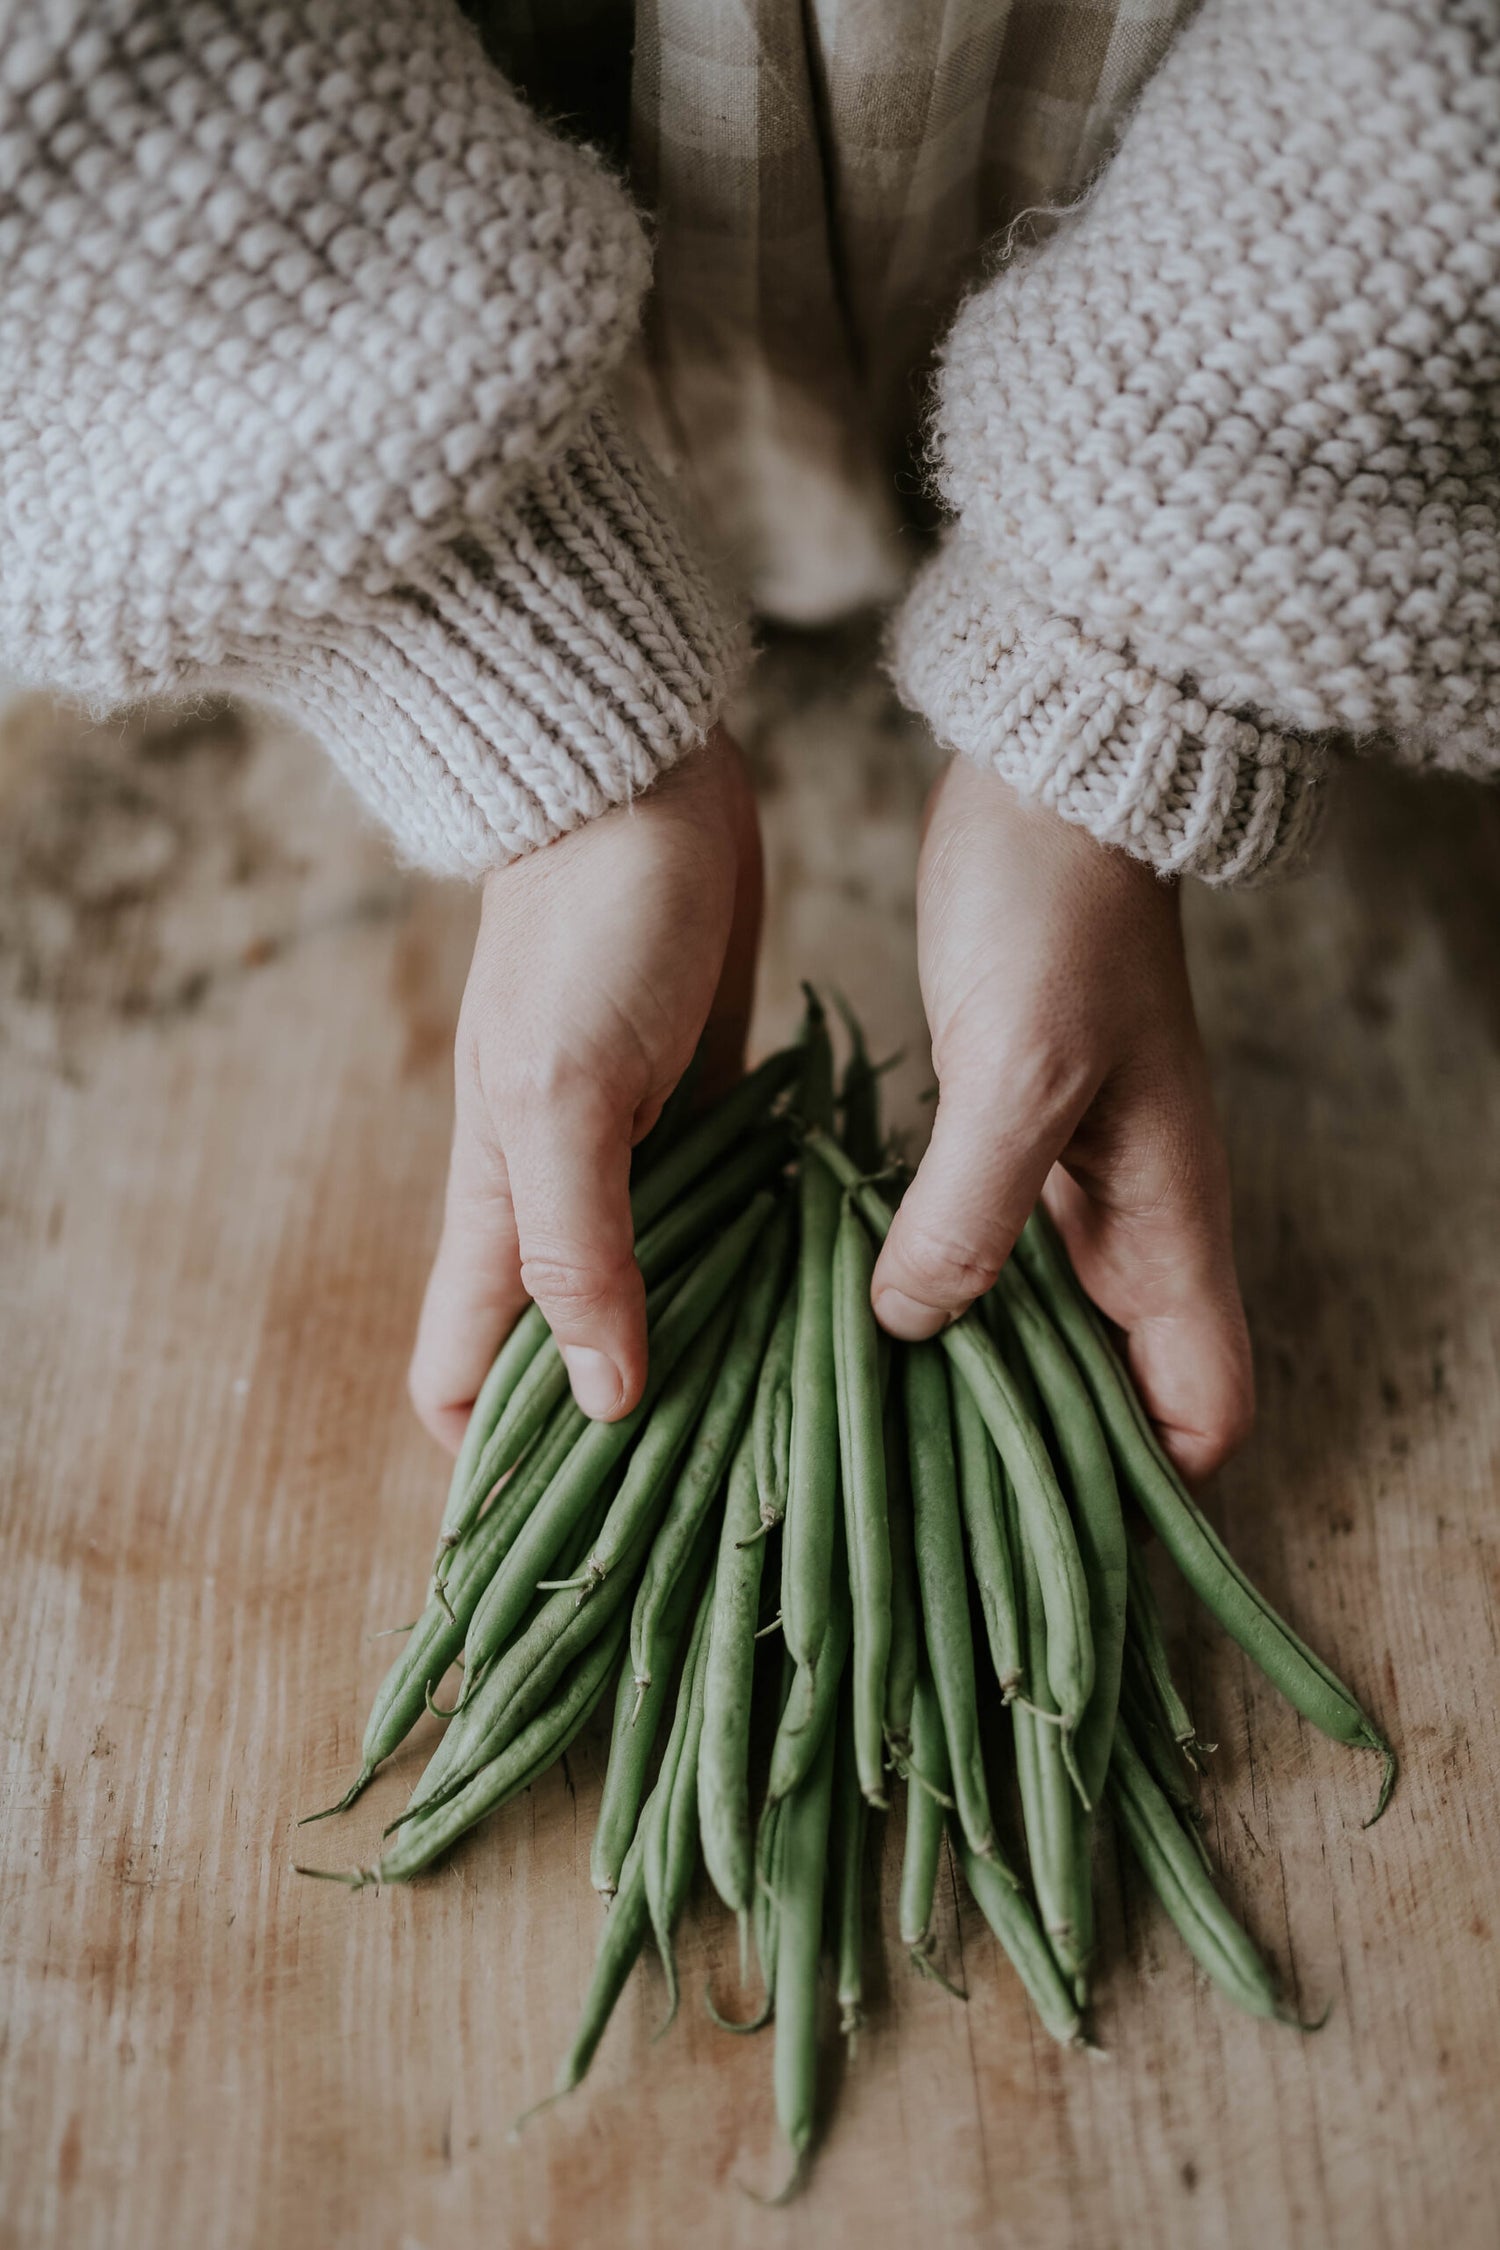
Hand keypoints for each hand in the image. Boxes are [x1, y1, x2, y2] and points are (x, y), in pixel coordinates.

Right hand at [409, 727, 762, 1451]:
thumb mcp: (564, 1093)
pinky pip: (725, 1225)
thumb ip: (576, 1244)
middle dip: (615, 1441)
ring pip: (656, 1299)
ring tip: (790, 1440)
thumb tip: (599, 1399)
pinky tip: (824, 1314)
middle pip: (564, 1358)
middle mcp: (562, 1202)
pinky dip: (757, 1275)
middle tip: (713, 1522)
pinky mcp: (709, 1112)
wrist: (640, 782)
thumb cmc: (587, 931)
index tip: (561, 1550)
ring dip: (704, 1362)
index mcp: (498, 1206)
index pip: (459, 1375)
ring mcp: (638, 1159)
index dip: (489, 1464)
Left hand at [872, 759, 1252, 1483]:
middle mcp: (1128, 1225)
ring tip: (867, 1434)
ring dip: (970, 1381)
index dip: (1149, 1487)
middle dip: (1037, 1458)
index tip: (1045, 1534)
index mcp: (1166, 1225)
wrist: (1049, 790)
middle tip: (922, 1511)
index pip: (1202, 1408)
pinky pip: (983, 1257)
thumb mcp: (1018, 1071)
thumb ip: (974, 1212)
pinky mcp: (1009, 1139)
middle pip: (1110, 1392)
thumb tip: (914, 1326)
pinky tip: (855, 1316)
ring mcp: (1070, 1183)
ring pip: (1037, 1330)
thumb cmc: (1056, 919)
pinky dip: (933, 1299)